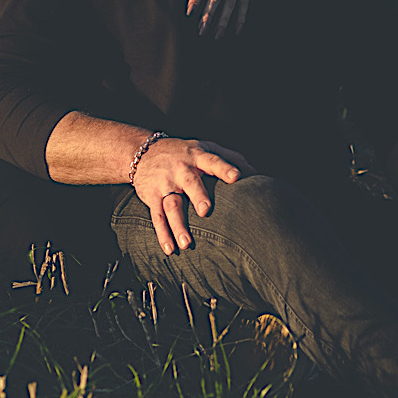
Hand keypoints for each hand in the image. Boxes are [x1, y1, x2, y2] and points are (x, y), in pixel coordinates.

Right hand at [132, 137, 252, 255]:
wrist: (142, 152)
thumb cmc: (184, 152)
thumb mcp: (205, 147)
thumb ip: (230, 157)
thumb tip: (255, 172)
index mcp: (197, 156)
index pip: (213, 161)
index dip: (224, 168)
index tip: (236, 177)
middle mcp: (180, 169)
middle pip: (190, 182)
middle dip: (198, 195)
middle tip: (205, 211)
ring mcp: (165, 184)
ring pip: (171, 205)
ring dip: (178, 225)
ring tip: (187, 244)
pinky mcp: (152, 197)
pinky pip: (156, 217)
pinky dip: (162, 234)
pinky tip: (170, 250)